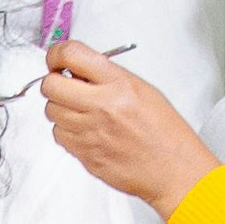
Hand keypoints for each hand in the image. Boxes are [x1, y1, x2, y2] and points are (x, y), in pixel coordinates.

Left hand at [39, 38, 215, 213]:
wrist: (174, 169)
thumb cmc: (164, 132)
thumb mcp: (142, 90)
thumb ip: (107, 77)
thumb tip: (77, 70)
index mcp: (119, 84)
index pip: (71, 54)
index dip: (56, 54)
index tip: (56, 59)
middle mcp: (102, 106)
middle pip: (50, 85)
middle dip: (54, 83)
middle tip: (65, 86)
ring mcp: (91, 133)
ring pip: (51, 112)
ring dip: (61, 109)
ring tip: (83, 112)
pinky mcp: (85, 155)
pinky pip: (60, 137)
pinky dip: (67, 132)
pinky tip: (87, 131)